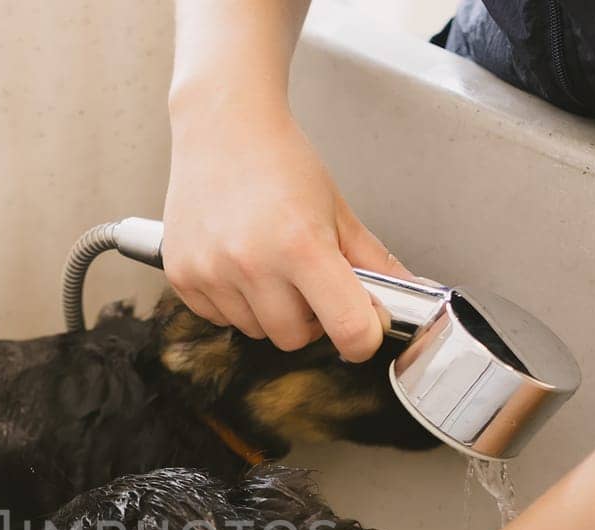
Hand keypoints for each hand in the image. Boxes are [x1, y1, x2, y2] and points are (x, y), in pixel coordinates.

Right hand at [163, 90, 404, 361]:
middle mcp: (252, 264)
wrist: (222, 126)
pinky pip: (220, 319)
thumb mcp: (336, 209)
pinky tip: (236, 262)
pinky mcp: (182, 276)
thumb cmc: (279, 160)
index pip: (348, 329)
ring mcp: (211, 273)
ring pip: (257, 331)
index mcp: (301, 245)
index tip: (363, 326)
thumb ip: (374, 261)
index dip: (363, 336)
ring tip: (267, 262)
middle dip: (309, 318)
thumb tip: (412, 296)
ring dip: (269, 310)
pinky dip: (234, 302)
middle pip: (296, 338)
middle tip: (307, 279)